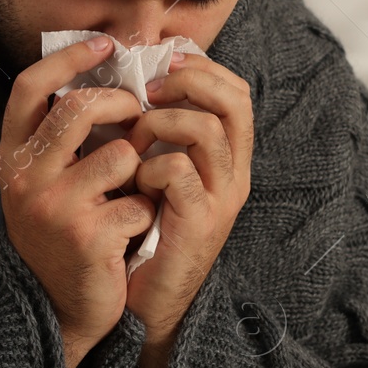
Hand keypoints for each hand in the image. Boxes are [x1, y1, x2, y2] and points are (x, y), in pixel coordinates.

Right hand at [0, 35, 157, 367]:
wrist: (59, 309)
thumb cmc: (62, 235)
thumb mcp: (45, 183)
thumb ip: (61, 139)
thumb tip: (106, 78)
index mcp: (12, 158)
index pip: (29, 87)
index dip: (68, 58)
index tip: (105, 44)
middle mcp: (25, 178)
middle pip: (79, 107)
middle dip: (121, 104)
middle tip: (138, 113)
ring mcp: (55, 208)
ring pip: (121, 154)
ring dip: (138, 170)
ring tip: (131, 192)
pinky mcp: (89, 236)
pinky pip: (140, 200)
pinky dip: (146, 214)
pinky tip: (132, 233)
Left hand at [122, 54, 252, 367]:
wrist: (144, 306)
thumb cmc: (140, 233)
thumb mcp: (154, 174)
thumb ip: (156, 134)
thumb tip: (133, 79)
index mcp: (225, 158)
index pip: (235, 92)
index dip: (202, 67)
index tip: (162, 61)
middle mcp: (233, 175)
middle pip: (235, 101)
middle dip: (190, 81)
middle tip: (151, 88)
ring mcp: (220, 200)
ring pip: (207, 130)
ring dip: (161, 123)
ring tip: (135, 138)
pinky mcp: (199, 224)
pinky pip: (179, 171)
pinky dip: (150, 166)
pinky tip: (134, 181)